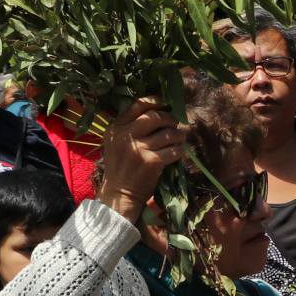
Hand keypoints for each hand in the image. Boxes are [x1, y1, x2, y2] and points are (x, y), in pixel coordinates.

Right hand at [98, 99, 186, 225]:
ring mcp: (139, 148)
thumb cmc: (120, 167)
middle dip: (170, 119)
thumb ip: (129, 127)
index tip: (165, 103)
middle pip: (155, 117)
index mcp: (116, 128)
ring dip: (178, 135)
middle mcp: (126, 136)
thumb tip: (155, 111)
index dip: (154, 101)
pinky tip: (178, 152)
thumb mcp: (115, 142)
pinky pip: (174, 150)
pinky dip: (180, 150)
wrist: (118, 193)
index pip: (137, 105)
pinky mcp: (152, 161)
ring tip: (180, 138)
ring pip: (168, 134)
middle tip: (175, 124)